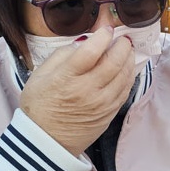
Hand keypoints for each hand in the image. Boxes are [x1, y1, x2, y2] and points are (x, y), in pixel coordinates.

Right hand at [19, 27, 135, 154]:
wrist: (46, 141)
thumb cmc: (40, 106)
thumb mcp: (40, 75)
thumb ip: (62, 55)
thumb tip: (84, 42)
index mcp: (67, 78)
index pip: (91, 51)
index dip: (102, 36)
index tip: (106, 29)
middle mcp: (87, 90)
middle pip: (114, 62)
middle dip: (122, 46)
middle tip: (123, 38)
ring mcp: (102, 103)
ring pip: (124, 76)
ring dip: (129, 59)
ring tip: (127, 50)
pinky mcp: (109, 112)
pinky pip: (125, 90)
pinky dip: (129, 76)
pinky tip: (127, 68)